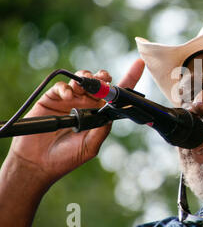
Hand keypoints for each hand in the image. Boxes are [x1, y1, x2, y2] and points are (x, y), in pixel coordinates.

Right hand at [7, 58, 145, 185]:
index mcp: (100, 113)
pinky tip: (68, 96)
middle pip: (100, 82)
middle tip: (102, 80)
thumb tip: (111, 114)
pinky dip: (66, 88)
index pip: (116, 94)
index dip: (129, 78)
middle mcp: (87, 104)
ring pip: (83, 79)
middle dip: (103, 77)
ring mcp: (71, 100)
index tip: (139, 64)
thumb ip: (101, 130)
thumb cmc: (67, 157)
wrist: (39, 162)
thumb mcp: (90, 146)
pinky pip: (62, 87)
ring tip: (83, 89)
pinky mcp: (53, 99)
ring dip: (86, 80)